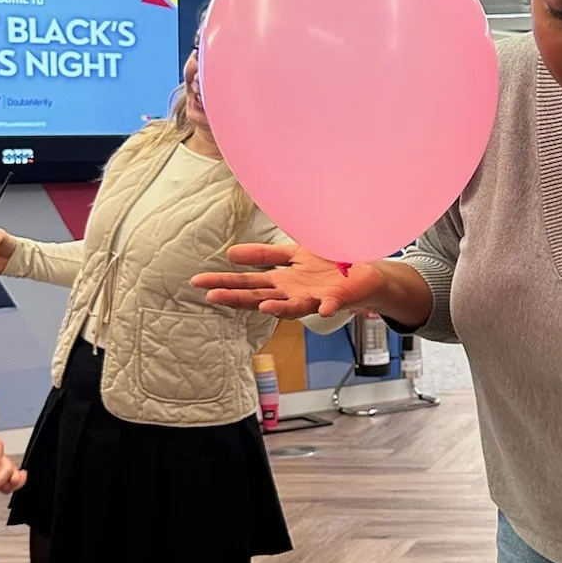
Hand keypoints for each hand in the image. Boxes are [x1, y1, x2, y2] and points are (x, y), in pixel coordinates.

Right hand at [192, 243, 383, 317]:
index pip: (246, 282)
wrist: (362, 275)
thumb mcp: (291, 256)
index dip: (223, 283)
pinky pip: (332, 304)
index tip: (198, 283)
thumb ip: (264, 256)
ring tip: (262, 305)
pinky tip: (324, 308)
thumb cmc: (326, 267)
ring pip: (293, 306)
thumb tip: (230, 254)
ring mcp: (314, 299)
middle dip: (238, 297)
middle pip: (260, 297)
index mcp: (281, 282)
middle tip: (213, 297)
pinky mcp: (337, 299)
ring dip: (279, 307)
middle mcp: (292, 294)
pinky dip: (328, 307)